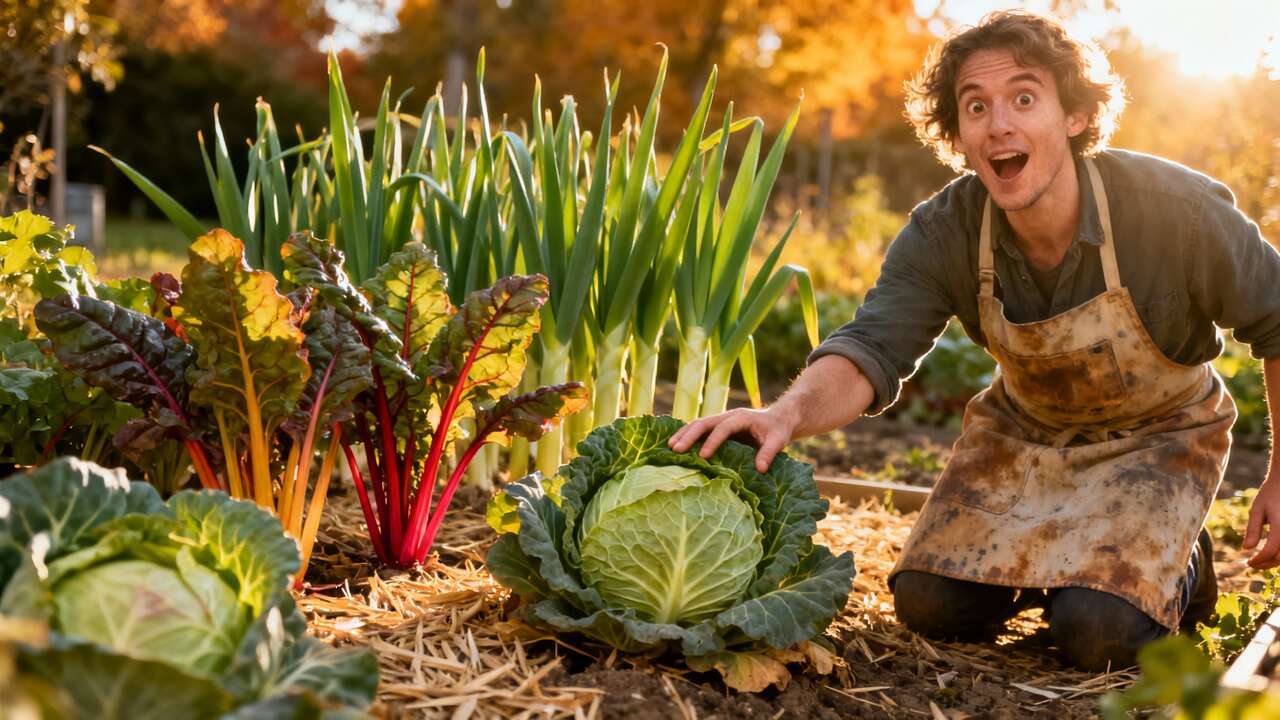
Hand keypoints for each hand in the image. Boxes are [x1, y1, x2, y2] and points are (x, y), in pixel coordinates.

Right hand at [667, 406, 798, 472]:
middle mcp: (728, 416)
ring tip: (669, 447)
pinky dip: (687, 435)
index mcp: (741, 418)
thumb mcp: (779, 440)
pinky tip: (675, 445)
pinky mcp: (717, 427)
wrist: (778, 419)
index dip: (713, 441)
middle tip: (675, 450)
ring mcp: (721, 420)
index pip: (723, 428)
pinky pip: (699, 429)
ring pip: (698, 424)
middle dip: (689, 436)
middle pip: (704, 423)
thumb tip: (759, 469)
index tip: (703, 456)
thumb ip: (769, 452)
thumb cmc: (778, 430)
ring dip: (683, 434)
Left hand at [1244, 472, 1279, 567]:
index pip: (1270, 551)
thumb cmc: (1271, 494)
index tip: (1248, 563)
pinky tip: (1272, 553)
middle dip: (1266, 564)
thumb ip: (1253, 530)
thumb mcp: (1257, 509)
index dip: (1258, 560)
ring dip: (1275, 561)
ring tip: (1261, 560)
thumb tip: (1246, 549)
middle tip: (1253, 564)